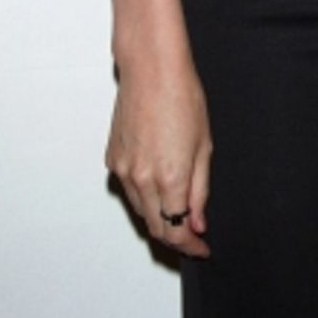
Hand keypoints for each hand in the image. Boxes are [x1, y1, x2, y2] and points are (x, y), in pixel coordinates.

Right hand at [106, 54, 212, 257]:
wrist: (151, 69)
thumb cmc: (183, 97)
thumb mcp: (205, 146)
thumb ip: (200, 190)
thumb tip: (198, 222)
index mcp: (170, 178)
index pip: (178, 230)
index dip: (191, 246)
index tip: (202, 248)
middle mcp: (142, 179)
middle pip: (156, 228)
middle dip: (175, 237)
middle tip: (193, 236)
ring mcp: (123, 170)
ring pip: (140, 211)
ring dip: (158, 218)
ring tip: (178, 211)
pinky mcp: (112, 159)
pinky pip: (128, 190)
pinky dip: (143, 196)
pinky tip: (158, 184)